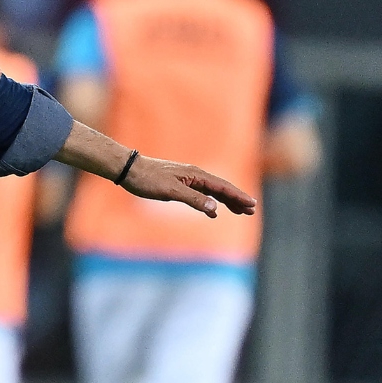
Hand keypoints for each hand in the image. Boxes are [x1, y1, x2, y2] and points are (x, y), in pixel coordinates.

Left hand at [120, 155, 256, 217]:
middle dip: (237, 199)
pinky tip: (213, 212)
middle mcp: (194, 175)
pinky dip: (210, 203)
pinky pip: (201, 194)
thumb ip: (194, 199)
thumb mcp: (171, 191)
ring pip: (212, 191)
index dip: (238, 196)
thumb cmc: (148, 179)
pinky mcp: (179, 184)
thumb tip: (215, 209)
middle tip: (252, 211)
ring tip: (240, 211)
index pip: (222, 186)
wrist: (129, 170)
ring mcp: (187, 179)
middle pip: (221, 188)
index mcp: (195, 175)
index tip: (252, 204)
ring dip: (226, 201)